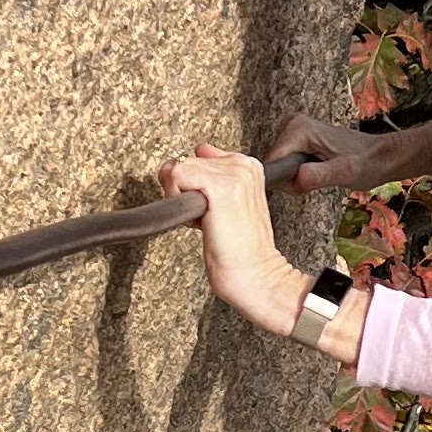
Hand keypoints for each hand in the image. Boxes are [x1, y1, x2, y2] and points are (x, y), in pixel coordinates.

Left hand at [163, 145, 301, 329]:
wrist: (256, 276)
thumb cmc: (241, 252)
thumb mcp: (224, 205)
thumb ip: (207, 176)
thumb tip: (187, 155)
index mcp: (248, 167)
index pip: (199, 156)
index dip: (195, 186)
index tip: (212, 210)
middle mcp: (243, 165)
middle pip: (185, 162)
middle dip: (186, 191)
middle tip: (210, 218)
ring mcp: (233, 174)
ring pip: (178, 169)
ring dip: (182, 200)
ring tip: (208, 221)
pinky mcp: (219, 187)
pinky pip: (175, 176)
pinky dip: (177, 201)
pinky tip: (200, 220)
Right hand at [268, 111, 390, 198]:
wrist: (380, 156)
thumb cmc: (367, 163)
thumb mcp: (345, 173)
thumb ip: (320, 175)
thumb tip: (296, 178)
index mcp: (299, 129)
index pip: (272, 164)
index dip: (286, 181)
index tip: (307, 184)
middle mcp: (292, 124)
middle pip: (275, 165)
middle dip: (292, 179)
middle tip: (319, 179)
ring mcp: (293, 130)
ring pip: (280, 166)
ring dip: (297, 178)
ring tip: (322, 174)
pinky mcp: (296, 138)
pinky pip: (286, 164)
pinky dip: (300, 173)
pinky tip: (318, 170)